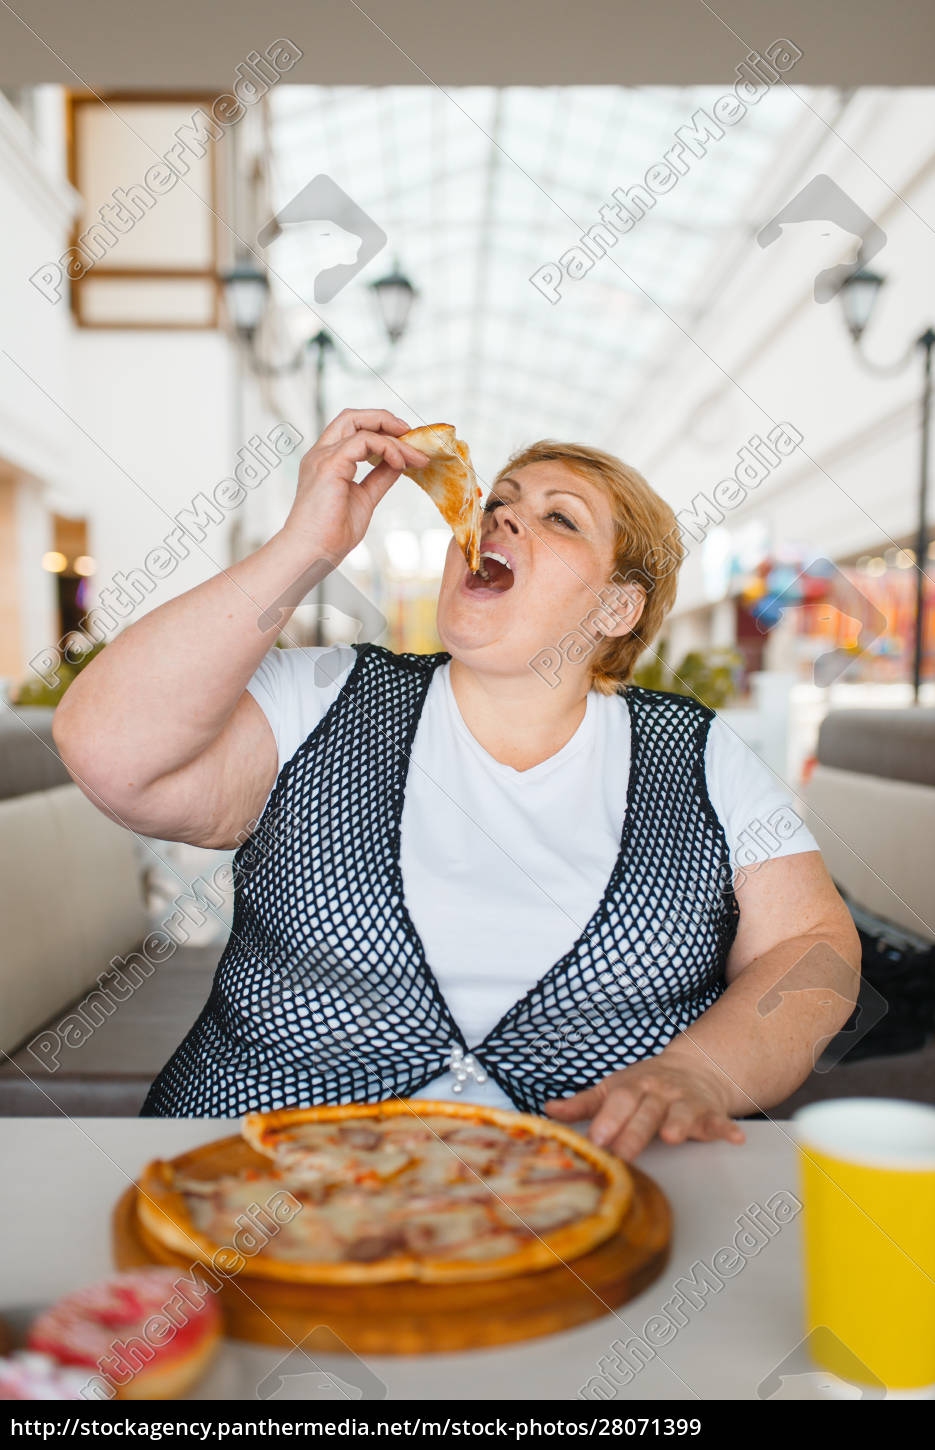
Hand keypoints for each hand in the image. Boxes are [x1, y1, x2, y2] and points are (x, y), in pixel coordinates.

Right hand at [282, 408, 428, 560]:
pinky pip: (364, 441)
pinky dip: (387, 448)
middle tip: (411, 434)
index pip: (352, 429)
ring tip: (416, 457)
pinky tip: (400, 464)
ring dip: (394, 439)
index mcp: (327, 461)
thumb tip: (400, 464)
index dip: (381, 429)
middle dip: (385, 419)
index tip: (407, 443)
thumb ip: (379, 478)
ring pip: (361, 425)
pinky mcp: (330, 465)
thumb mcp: (365, 498)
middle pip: (352, 416)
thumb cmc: (331, 534)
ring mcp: (323, 457)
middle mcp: (321, 453)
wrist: (313, 553)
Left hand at [544, 1052, 745, 1161]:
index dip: (607, 1119)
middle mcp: (659, 1092)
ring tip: (674, 1136)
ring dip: (679, 1123)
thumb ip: (584, 1103)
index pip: (618, 1101)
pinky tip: (734, 1138)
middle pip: (646, 1112)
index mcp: (632, 1086)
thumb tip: (548, 1111)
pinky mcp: (710, 1113)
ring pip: (682, 1112)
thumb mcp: (612, 1089)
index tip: (597, 1139)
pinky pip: (719, 1121)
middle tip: (623, 1154)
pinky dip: (727, 1128)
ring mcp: (685, 1101)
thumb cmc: (643, 1086)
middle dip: (635, 1132)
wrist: (692, 1069)